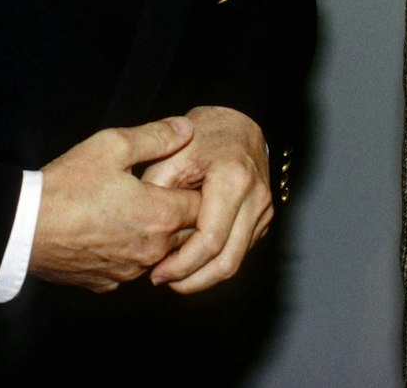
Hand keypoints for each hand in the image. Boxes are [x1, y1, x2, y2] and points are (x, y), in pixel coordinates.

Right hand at [28, 118, 202, 291]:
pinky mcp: (105, 283)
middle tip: (163, 191)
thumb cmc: (67, 185)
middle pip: (186, 234)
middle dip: (181, 214)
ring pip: (159, 254)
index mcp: (160, 215)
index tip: (185, 176)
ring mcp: (128, 271)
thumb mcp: (112, 145)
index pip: (203, 206)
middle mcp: (151, 250)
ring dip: (155, 236)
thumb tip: (186, 129)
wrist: (22, 228)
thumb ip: (156, 136)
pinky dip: (127, 252)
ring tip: (135, 211)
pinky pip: (129, 268)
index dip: (196, 188)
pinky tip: (111, 233)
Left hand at [141, 105, 274, 293]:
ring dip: (202, 276)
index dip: (181, 265)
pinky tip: (189, 259)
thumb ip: (155, 192)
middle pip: (227, 262)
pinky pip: (239, 252)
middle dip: (192, 280)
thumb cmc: (203, 135)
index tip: (156, 272)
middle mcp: (256, 199)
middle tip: (163, 281)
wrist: (238, 124)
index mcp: (233, 181)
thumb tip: (142, 233)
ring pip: (235, 263)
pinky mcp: (262, 220)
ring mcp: (264, 211)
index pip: (209, 240)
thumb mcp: (171, 156)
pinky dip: (213, 262)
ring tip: (172, 274)